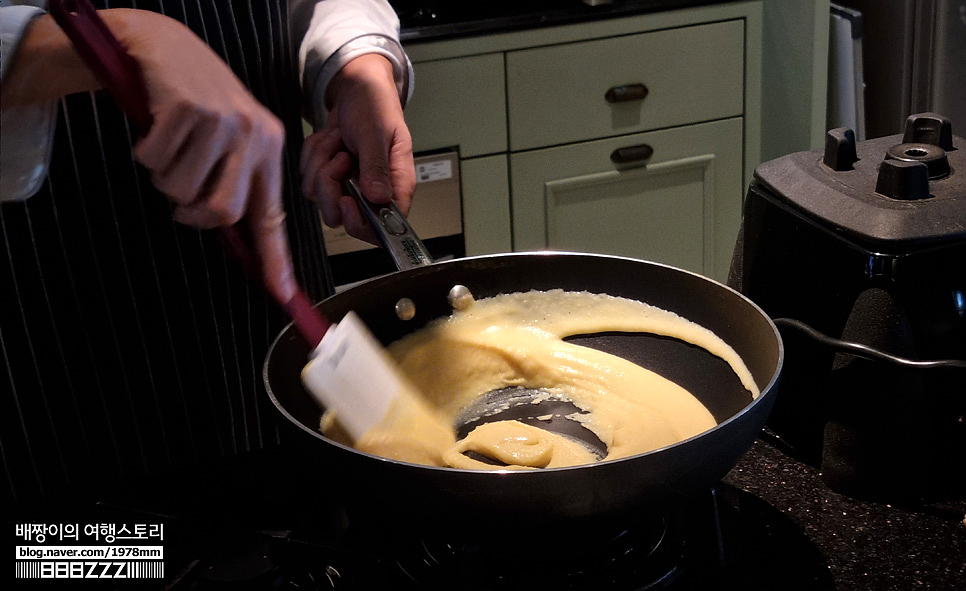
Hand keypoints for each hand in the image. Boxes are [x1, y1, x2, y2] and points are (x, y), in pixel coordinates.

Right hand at [109, 10, 295, 301]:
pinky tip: (157, 126)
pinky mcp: (188, 110)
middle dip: (191, 211)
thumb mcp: (229, 137)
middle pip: (221, 212)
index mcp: (269, 148)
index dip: (275, 258)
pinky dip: (146, 151)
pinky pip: (154, 161)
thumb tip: (234, 235)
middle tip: (180, 186)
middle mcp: (253, 136)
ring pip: (181, 190)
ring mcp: (222, 122)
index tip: (281, 293)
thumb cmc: (198, 99)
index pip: (272, 214)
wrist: (166, 47)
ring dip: (164, 175)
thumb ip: (235, 181)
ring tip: (171, 146)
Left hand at [300, 54, 415, 243]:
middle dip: (330, 185)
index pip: (383, 227)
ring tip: (338, 140)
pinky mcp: (328, 178)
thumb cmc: (375, 106)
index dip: (360, 223)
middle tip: (342, 156)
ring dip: (320, 162)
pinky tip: (329, 140)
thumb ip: (376, 166)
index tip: (346, 200)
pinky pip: (307, 179)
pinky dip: (312, 155)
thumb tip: (378, 198)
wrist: (356, 89)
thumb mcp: (377, 132)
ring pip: (318, 196)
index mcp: (395, 185)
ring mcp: (348, 187)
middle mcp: (372, 192)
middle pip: (340, 217)